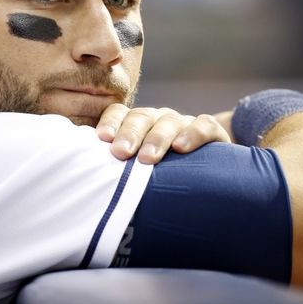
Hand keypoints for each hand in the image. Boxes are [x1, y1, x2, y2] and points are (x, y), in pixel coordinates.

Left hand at [96, 104, 231, 163]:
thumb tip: (91, 190)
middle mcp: (158, 120)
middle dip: (130, 134)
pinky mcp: (211, 131)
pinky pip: (204, 124)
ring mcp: (184, 123)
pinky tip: (182, 147)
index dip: (111, 122)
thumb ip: (119, 174)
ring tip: (147, 159)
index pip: (119, 113)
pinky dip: (193, 133)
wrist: (209, 174)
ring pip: (168, 121)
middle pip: (141, 117)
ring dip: (156, 138)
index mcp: (137, 125)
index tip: (103, 139)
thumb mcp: (138, 173)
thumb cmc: (163, 176)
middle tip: (121, 153)